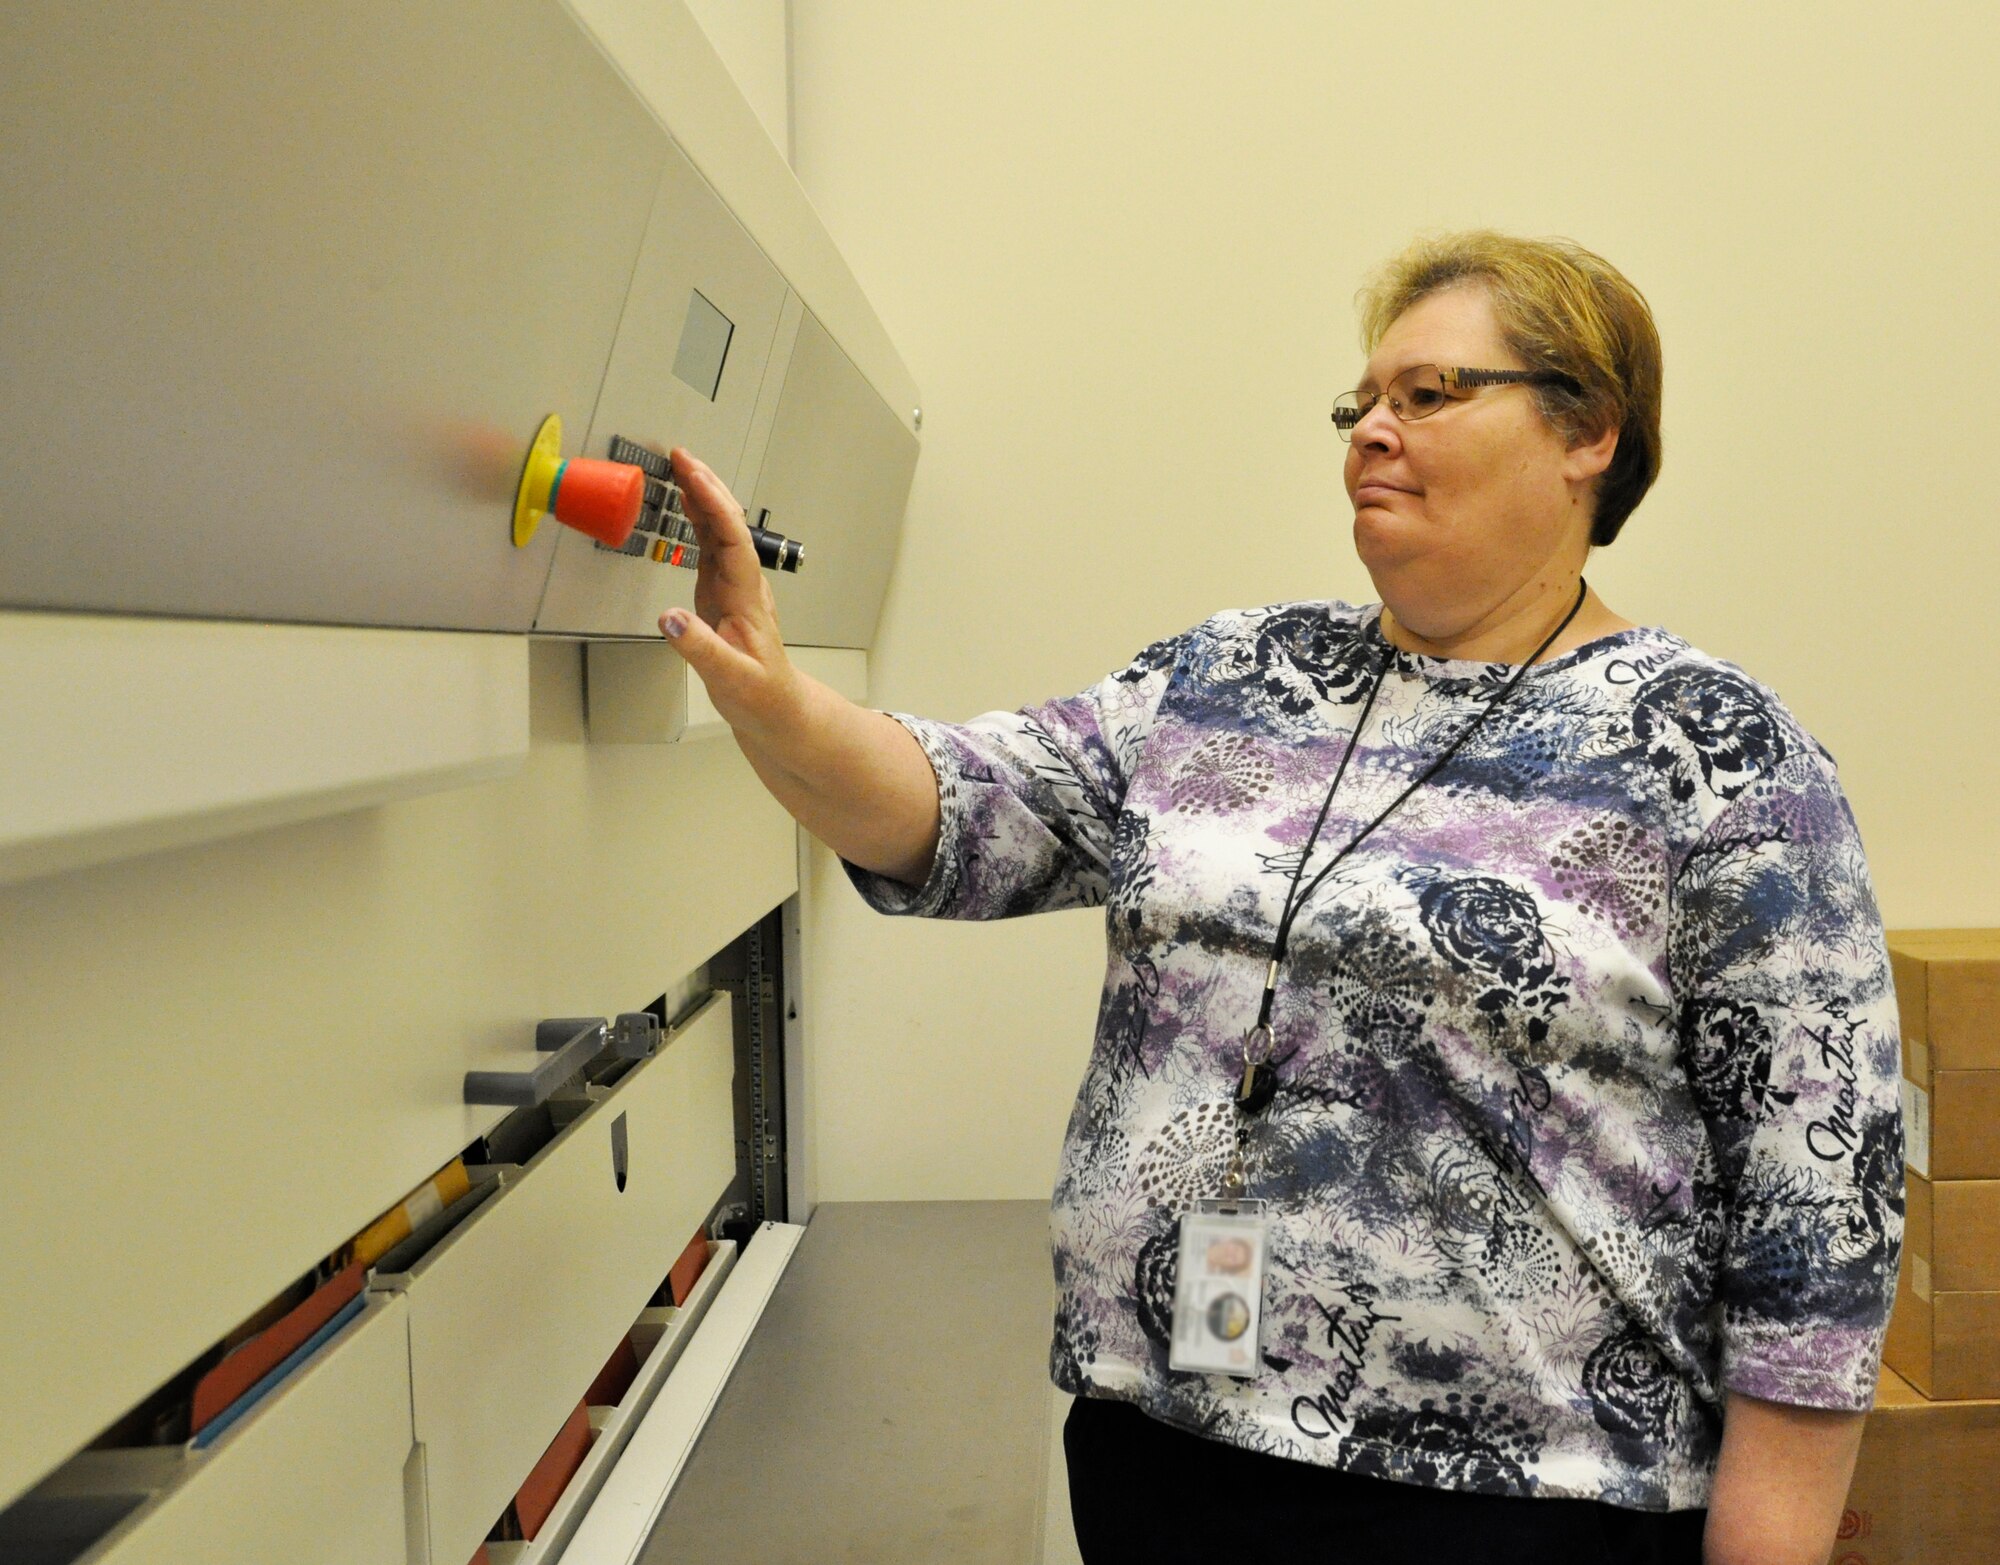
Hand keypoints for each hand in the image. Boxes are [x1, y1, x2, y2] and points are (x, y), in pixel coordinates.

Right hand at [657, 448, 800, 738]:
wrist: (777, 712)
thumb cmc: (761, 697)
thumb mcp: (731, 679)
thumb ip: (699, 648)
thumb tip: (669, 618)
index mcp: (747, 598)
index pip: (732, 539)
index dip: (713, 504)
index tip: (692, 475)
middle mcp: (742, 585)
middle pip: (728, 524)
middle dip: (707, 486)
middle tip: (681, 455)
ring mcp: (732, 587)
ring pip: (720, 531)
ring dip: (702, 497)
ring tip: (680, 467)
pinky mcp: (720, 594)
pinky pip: (709, 547)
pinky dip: (697, 521)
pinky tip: (686, 505)